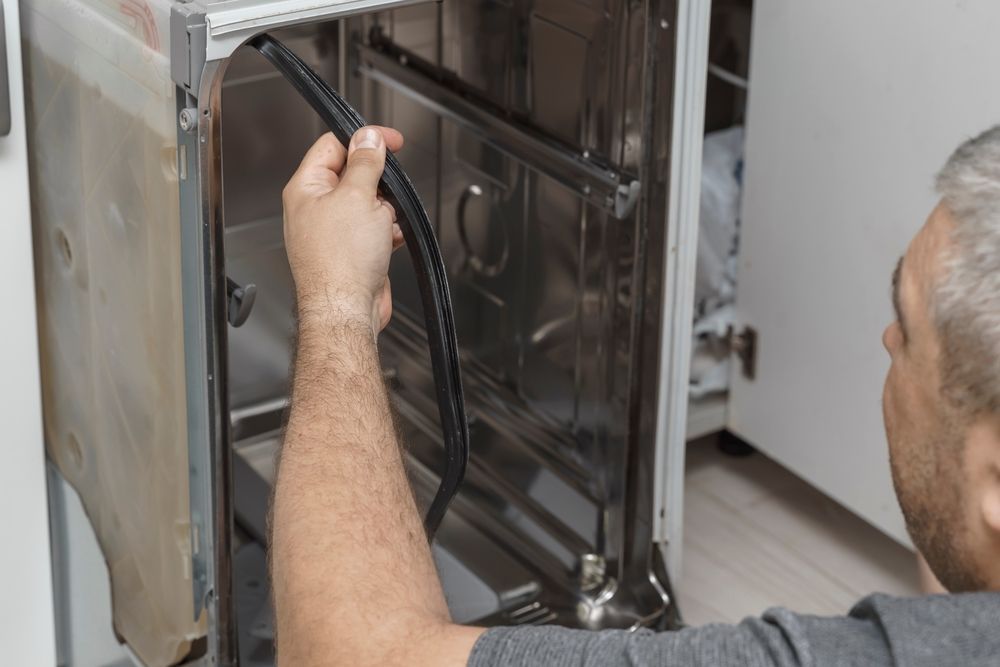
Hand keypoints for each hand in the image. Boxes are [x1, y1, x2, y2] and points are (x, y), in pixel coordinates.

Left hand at [282, 126, 404, 334]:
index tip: (389, 140)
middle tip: (385, 193)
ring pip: (369, 204)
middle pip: (354, 176)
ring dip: (385, 211)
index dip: (363, 139)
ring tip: (382, 226)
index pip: (333, 146)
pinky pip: (375, 230)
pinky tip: (388, 242)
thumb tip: (368, 138)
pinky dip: (387, 233)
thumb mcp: (358, 197)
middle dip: (378, 184)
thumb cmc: (340, 263)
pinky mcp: (351, 251)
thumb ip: (365, 162)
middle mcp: (316, 209)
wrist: (347, 310)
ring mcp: (333, 232)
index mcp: (306, 188)